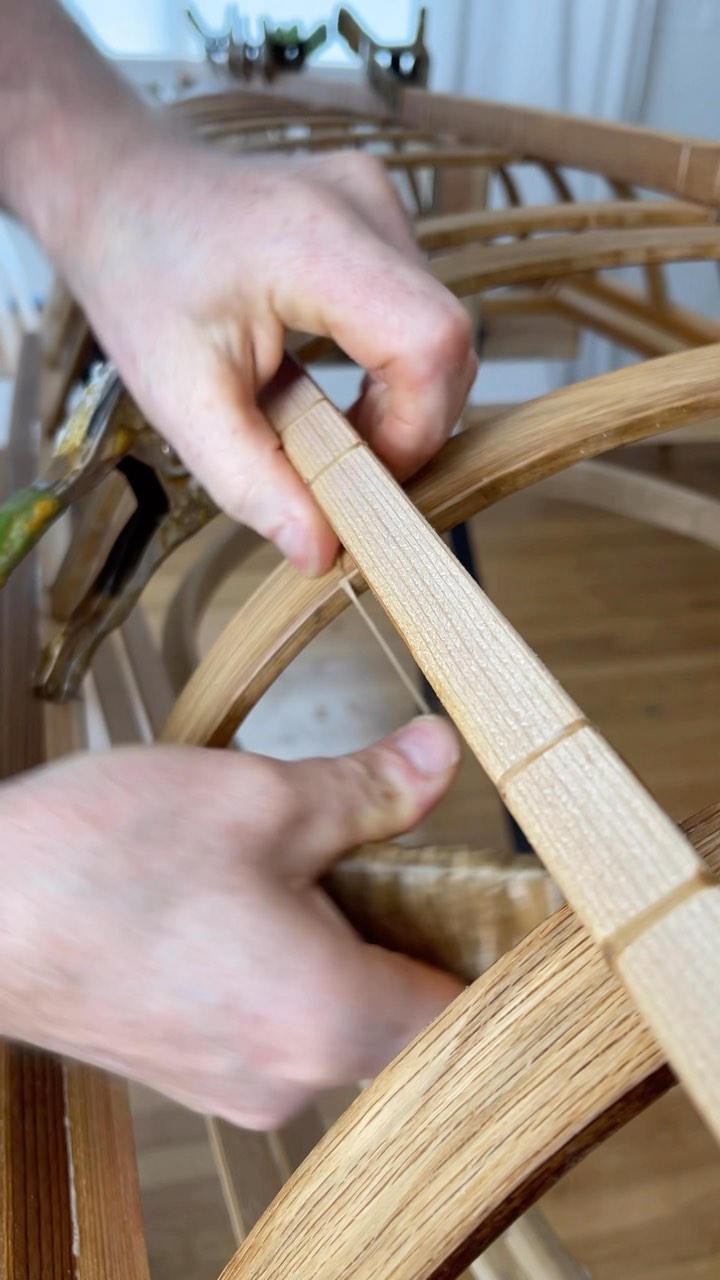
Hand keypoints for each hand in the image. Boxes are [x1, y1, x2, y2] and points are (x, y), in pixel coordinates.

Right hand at [0, 718, 461, 1126]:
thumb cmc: (106, 858)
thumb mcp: (261, 797)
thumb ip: (372, 789)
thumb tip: (444, 754)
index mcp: (329, 1020)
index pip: (468, 1010)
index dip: (488, 942)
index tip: (486, 883)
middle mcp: (292, 1079)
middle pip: (405, 1011)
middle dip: (401, 922)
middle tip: (364, 841)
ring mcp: (239, 1085)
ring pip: (341, 1013)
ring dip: (339, 937)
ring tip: (281, 862)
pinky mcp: (196, 1069)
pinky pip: (282, 1021)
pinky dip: (289, 963)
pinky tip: (238, 899)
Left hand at [54, 130, 476, 574]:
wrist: (118, 190)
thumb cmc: (138, 279)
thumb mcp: (181, 399)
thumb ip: (252, 481)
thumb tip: (322, 553)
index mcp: (312, 242)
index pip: (430, 342)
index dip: (416, 429)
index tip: (361, 476)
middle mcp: (363, 205)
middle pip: (448, 342)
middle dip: (410, 426)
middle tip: (342, 468)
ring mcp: (380, 202)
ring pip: (441, 333)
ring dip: (403, 402)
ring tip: (330, 429)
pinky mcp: (381, 216)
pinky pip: (420, 313)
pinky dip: (393, 370)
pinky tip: (337, 389)